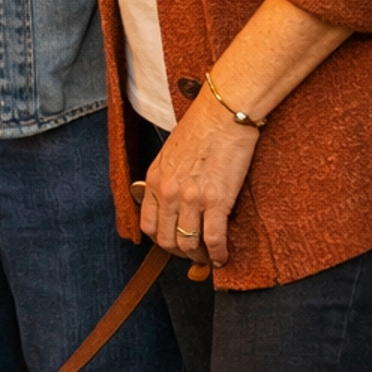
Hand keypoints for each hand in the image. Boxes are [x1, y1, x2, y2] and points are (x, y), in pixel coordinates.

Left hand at [138, 88, 259, 269]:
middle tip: (193, 255)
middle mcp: (168, 192)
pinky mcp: (217, 201)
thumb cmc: (200, 128)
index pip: (148, 225)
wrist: (223, 114)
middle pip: (166, 240)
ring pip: (188, 244)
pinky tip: (223, 256)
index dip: (160, 240)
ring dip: (199, 257)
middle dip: (180, 253)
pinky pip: (213, 239)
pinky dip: (218, 254)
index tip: (173, 243)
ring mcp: (191, 198)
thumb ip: (166, 178)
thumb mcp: (170, 154)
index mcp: (154, 180)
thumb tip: (170, 201)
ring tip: (209, 257)